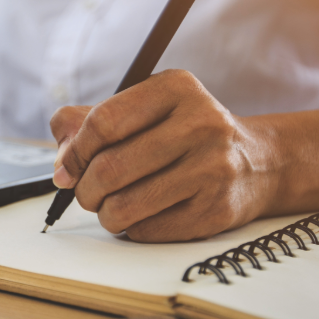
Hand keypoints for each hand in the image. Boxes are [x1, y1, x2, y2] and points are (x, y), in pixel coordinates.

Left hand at [49, 70, 281, 241]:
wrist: (257, 163)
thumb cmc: (186, 134)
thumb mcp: (146, 109)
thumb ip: (92, 122)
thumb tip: (61, 162)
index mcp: (177, 88)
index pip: (104, 122)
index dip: (74, 151)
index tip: (67, 168)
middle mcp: (200, 123)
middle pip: (110, 167)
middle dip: (85, 189)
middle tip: (87, 193)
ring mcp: (212, 168)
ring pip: (125, 205)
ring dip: (105, 213)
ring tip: (111, 206)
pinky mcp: (216, 210)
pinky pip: (147, 230)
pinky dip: (132, 228)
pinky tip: (144, 214)